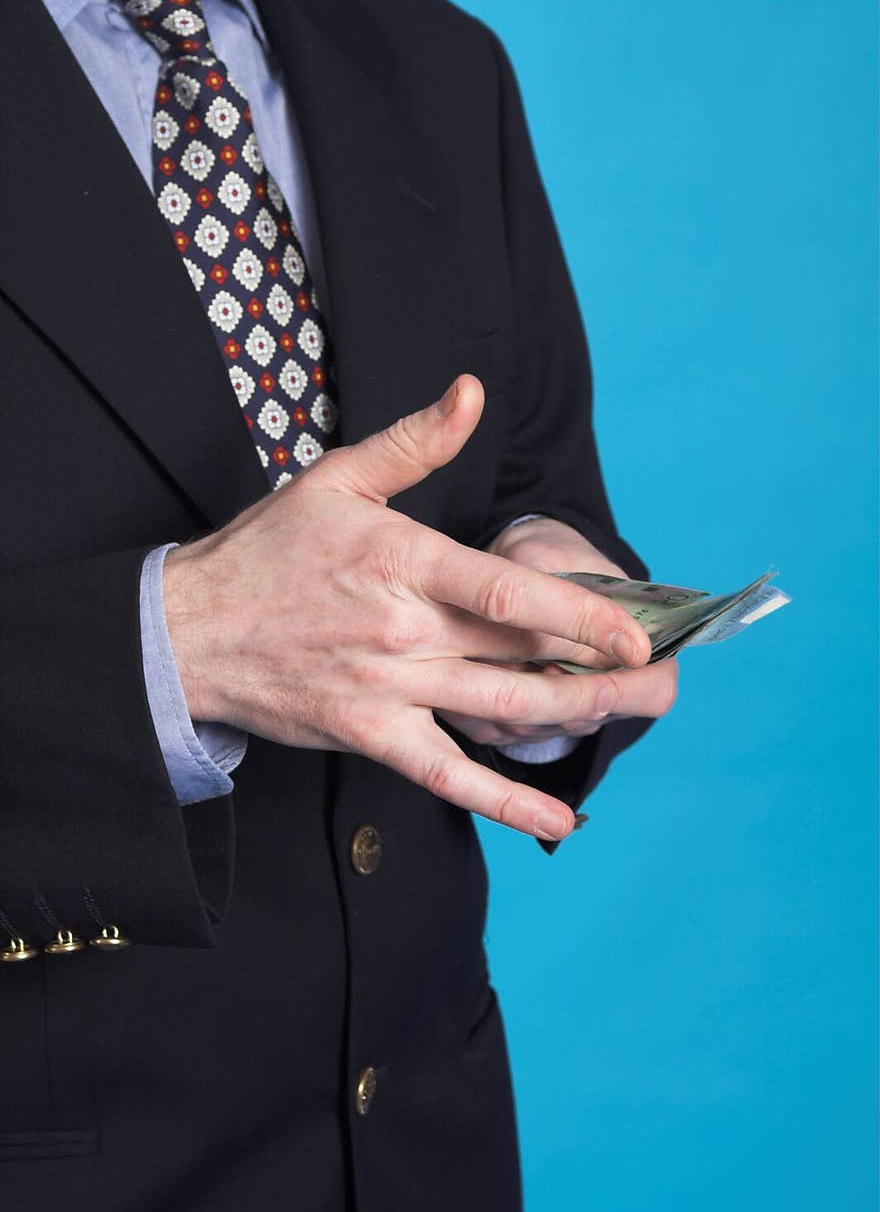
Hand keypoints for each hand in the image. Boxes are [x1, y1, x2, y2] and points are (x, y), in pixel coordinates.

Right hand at [164, 375, 653, 842]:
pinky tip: (556, 819)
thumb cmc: (266, 552)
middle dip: (599, 667)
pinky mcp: (371, 734)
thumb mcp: (335, 480)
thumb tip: (471, 393)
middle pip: (519, 652)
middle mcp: (402, 629)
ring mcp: (387, 688)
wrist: (188, 631)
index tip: (640, 632)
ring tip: (631, 716)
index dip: (582, 615)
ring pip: (499, 709)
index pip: (507, 589)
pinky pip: (447, 775)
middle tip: (660, 676)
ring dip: (574, 717)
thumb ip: (414, 441)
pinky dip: (504, 799)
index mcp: (402, 559)